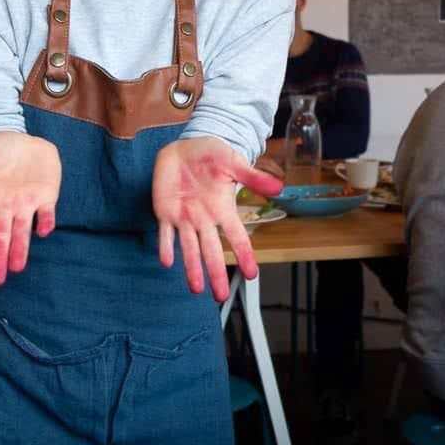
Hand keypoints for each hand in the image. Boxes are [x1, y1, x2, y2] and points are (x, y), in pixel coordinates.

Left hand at [152, 137, 282, 299]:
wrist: (184, 147)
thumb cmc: (211, 155)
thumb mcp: (233, 162)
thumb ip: (253, 177)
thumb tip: (279, 188)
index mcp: (223, 209)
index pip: (237, 237)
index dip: (244, 255)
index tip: (251, 275)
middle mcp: (205, 219)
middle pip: (212, 251)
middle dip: (216, 273)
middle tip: (220, 296)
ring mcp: (184, 218)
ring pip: (189, 248)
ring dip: (192, 268)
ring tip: (197, 289)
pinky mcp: (165, 212)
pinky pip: (165, 233)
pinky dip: (165, 247)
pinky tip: (167, 262)